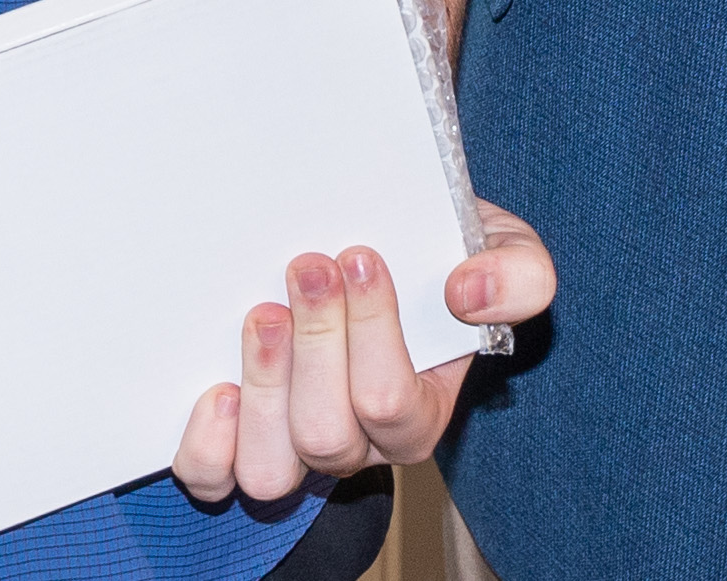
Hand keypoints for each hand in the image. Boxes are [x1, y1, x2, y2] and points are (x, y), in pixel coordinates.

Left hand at [171, 200, 554, 504]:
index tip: (359, 254)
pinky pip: (211, 479)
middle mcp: (357, 446)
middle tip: (308, 265)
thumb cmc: (439, 257)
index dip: (370, 330)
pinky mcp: (238, 447)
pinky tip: (217, 386)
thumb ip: (518, 273)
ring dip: (262, 387)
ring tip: (264, 314)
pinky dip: (208, 445)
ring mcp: (294, 452)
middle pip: (327, 433)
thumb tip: (471, 292)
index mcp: (421, 412)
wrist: (382, 250)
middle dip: (315, 343)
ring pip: (270, 469)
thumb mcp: (500, 248)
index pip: (392, 401)